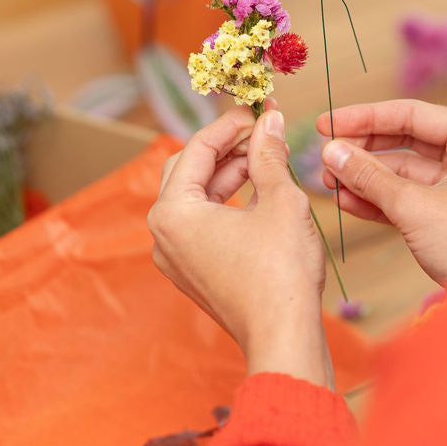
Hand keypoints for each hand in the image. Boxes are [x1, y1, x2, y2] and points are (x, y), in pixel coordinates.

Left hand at [148, 104, 332, 388]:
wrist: (284, 336)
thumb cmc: (281, 272)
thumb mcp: (280, 199)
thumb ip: (268, 154)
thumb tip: (270, 121)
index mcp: (172, 212)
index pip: (196, 148)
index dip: (230, 124)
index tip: (258, 109)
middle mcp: (162, 234)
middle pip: (187, 170)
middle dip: (225, 147)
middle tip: (262, 131)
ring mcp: (175, 258)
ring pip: (195, 199)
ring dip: (228, 174)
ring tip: (267, 158)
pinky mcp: (193, 274)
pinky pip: (202, 225)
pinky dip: (226, 203)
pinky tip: (259, 192)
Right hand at [317, 99, 446, 284]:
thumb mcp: (415, 207)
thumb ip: (369, 176)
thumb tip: (332, 152)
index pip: (413, 114)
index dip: (365, 118)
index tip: (327, 123)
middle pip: (406, 140)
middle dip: (363, 152)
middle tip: (325, 156)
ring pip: (403, 172)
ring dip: (365, 178)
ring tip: (329, 182)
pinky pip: (408, 196)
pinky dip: (378, 199)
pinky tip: (346, 200)